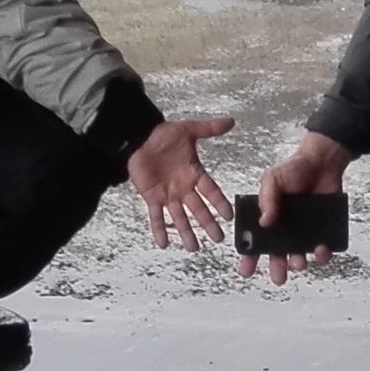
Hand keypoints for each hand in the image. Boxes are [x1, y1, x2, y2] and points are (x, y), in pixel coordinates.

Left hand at [126, 116, 235, 250]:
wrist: (138, 137)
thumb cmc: (162, 134)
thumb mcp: (188, 130)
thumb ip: (209, 128)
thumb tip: (231, 121)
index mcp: (194, 173)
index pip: (211, 191)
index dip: (220, 203)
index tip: (230, 217)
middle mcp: (183, 187)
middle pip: (198, 209)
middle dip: (208, 225)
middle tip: (218, 240)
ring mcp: (168, 194)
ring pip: (179, 217)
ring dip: (186, 232)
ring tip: (194, 248)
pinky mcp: (152, 197)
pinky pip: (156, 216)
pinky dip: (159, 229)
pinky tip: (164, 243)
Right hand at [240, 131, 353, 284]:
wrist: (323, 162)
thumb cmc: (295, 168)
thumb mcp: (272, 178)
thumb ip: (267, 198)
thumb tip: (264, 222)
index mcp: (269, 218)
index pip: (256, 241)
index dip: (250, 258)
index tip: (246, 271)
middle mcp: (285, 228)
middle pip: (278, 255)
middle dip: (277, 269)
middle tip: (278, 277)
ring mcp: (304, 231)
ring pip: (300, 255)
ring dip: (298, 263)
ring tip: (298, 262)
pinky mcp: (323, 230)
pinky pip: (322, 249)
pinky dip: (322, 254)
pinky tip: (321, 249)